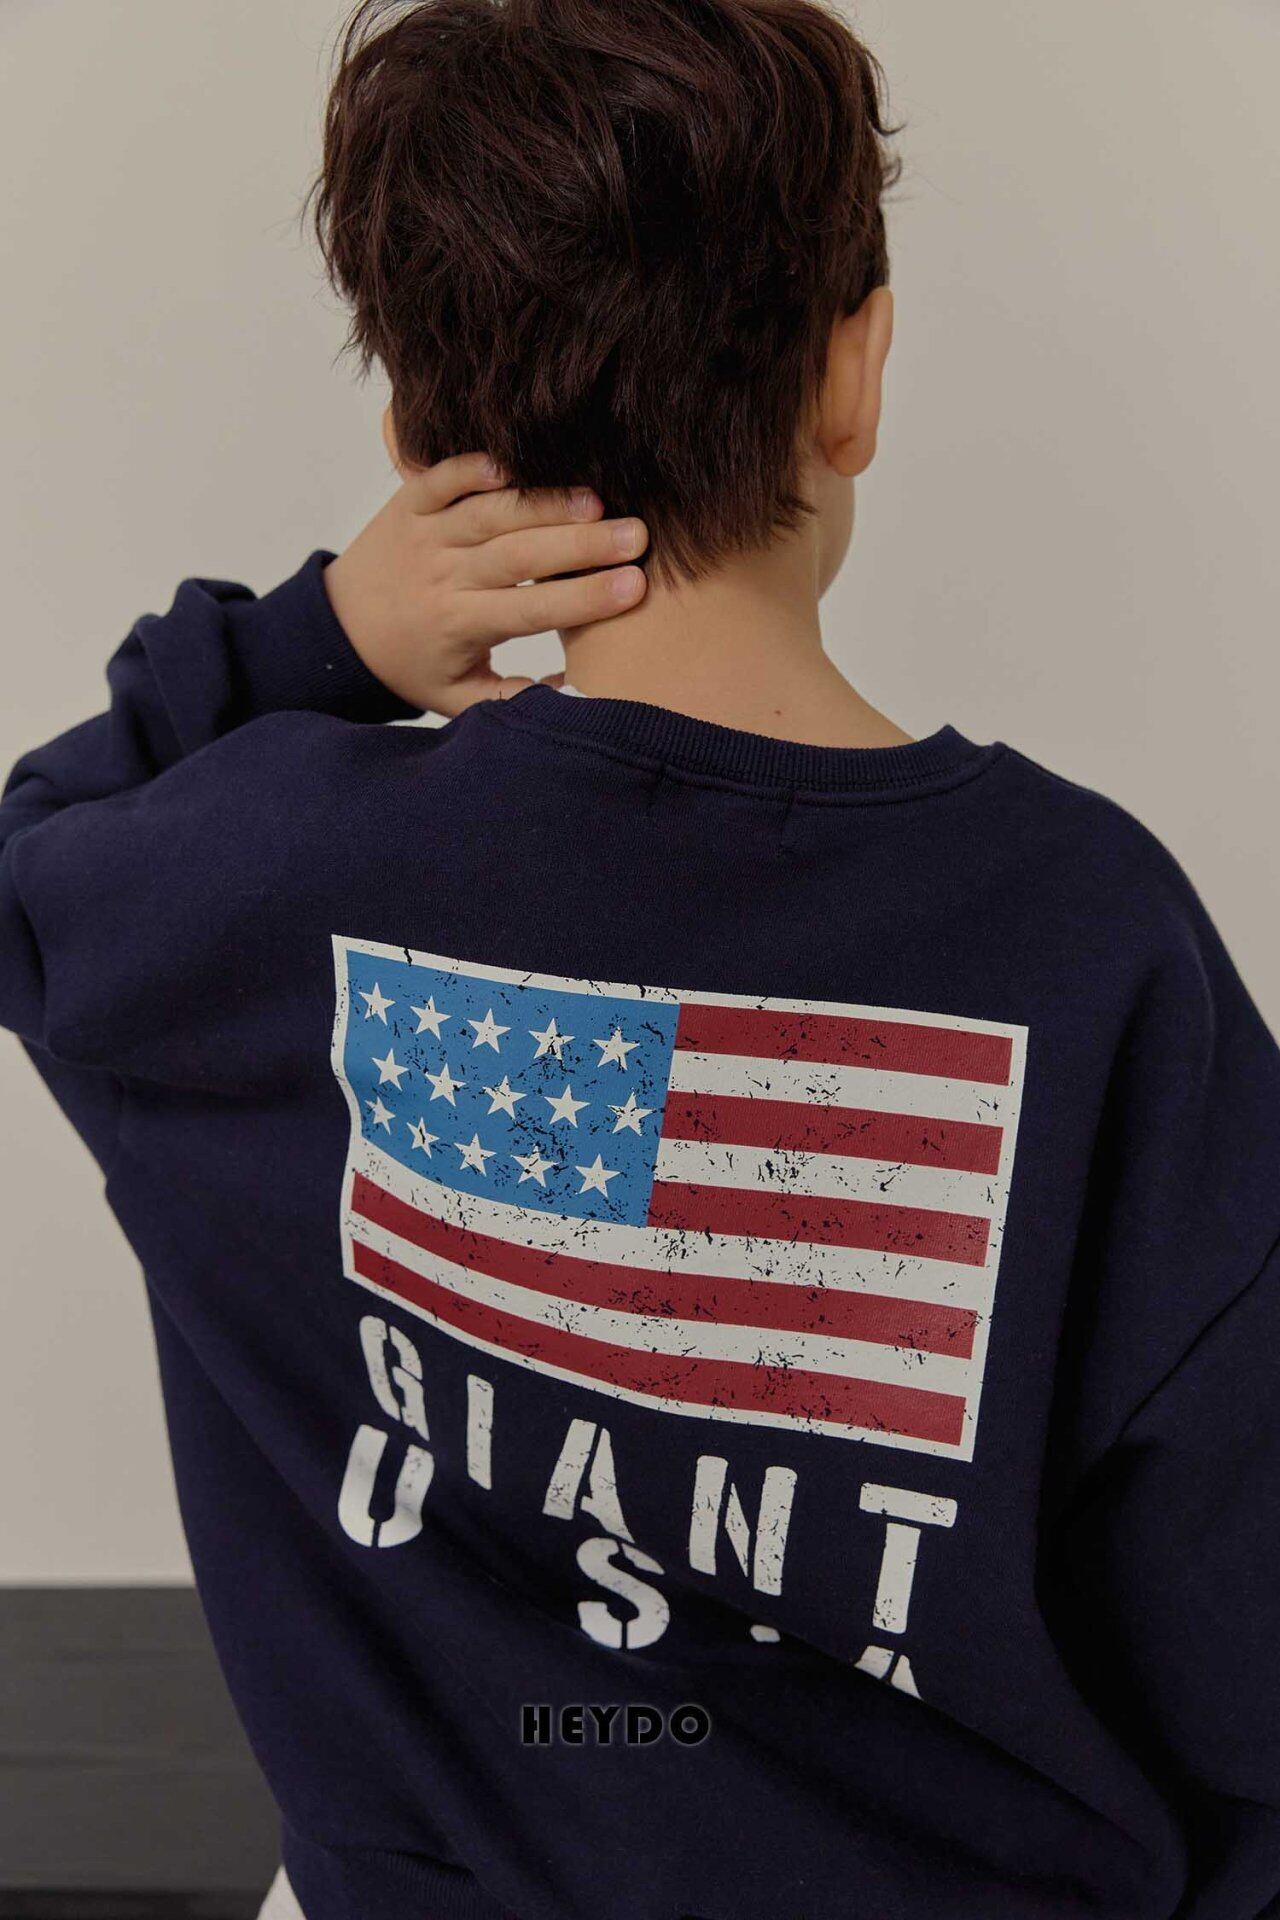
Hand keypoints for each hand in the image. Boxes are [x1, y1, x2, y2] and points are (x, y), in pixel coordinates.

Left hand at [322, 451, 648, 715]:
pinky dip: (474, 466)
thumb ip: (515, 699)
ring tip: (597, 501)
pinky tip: (517, 461)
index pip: (531, 609)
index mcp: (459, 625)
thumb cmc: (413, 666)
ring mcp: (424, 534)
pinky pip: (441, 478)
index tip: (636, 587)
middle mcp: (442, 576)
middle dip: (581, 545)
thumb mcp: (458, 698)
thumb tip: (579, 691)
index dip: (585, 598)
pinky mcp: (407, 502)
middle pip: (518, 556)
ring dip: (543, 503)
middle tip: (637, 535)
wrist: (337, 632)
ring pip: (489, 513)